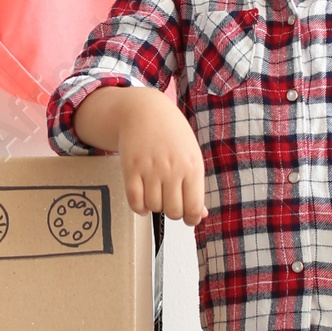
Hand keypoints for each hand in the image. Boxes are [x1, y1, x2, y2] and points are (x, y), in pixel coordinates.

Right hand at [71, 86, 207, 225]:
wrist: (146, 111)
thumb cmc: (172, 133)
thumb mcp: (192, 156)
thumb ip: (196, 186)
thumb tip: (200, 214)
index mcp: (192, 167)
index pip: (194, 207)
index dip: (192, 219)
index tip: (189, 218)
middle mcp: (172, 169)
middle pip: (173, 212)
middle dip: (173, 212)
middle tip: (171, 202)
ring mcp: (150, 169)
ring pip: (153, 207)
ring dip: (155, 206)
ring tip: (156, 195)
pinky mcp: (131, 168)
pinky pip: (134, 200)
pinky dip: (139, 207)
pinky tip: (142, 202)